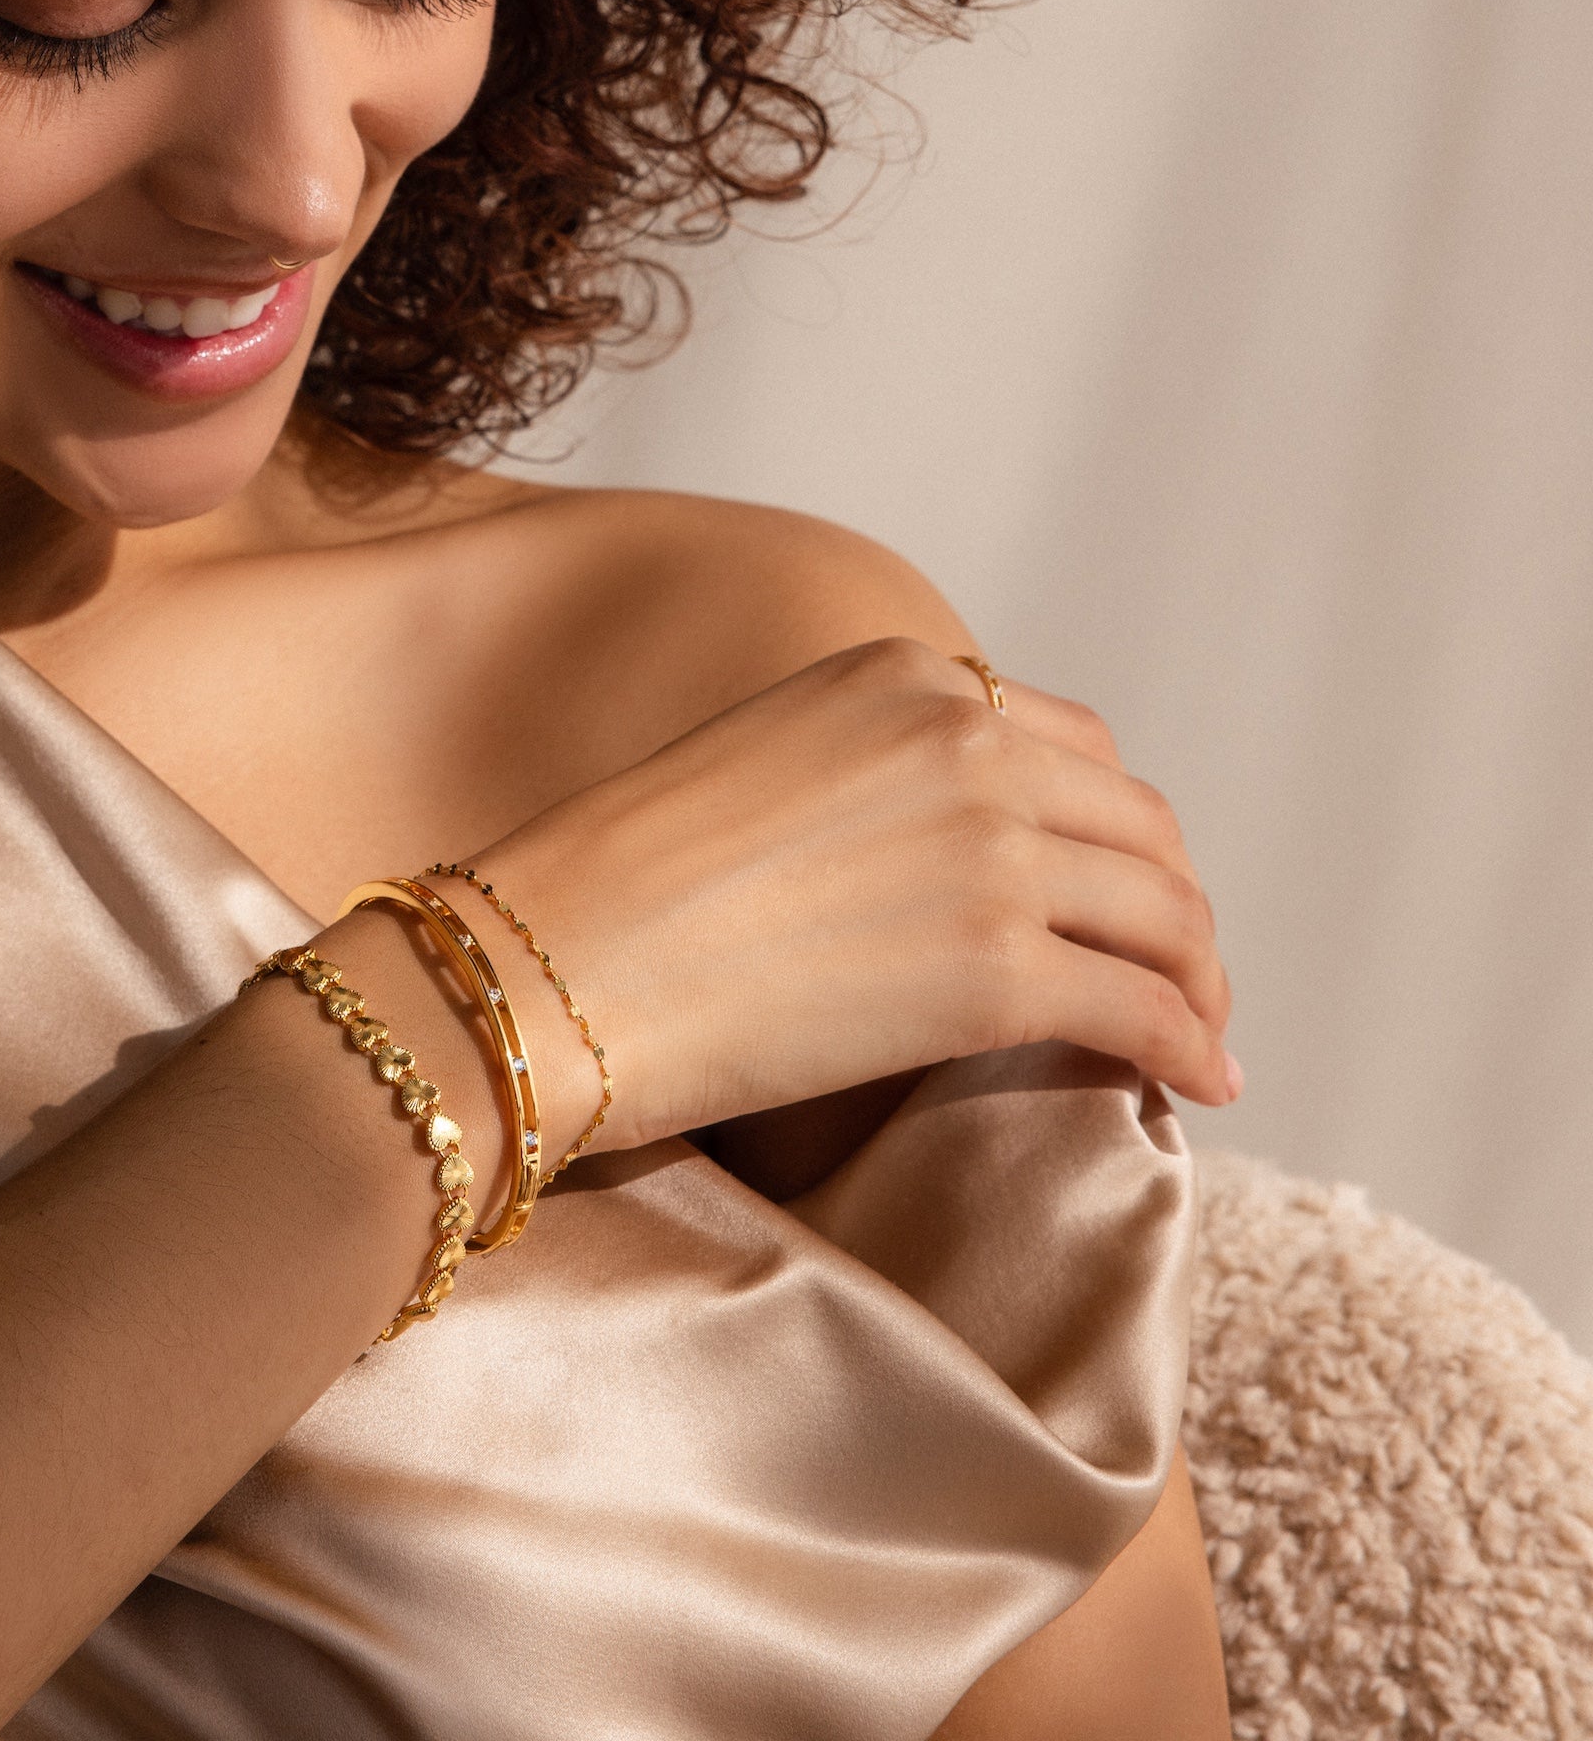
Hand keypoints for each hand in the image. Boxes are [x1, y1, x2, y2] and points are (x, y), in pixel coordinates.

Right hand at [468, 637, 1235, 1155]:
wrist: (556, 959)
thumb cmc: (616, 882)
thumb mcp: (759, 760)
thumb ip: (864, 776)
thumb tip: (930, 863)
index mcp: (905, 675)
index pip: (1071, 747)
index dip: (1111, 827)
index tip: (1115, 886)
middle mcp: (966, 739)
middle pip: (1136, 825)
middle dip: (1171, 904)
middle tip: (1177, 971)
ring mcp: (993, 849)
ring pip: (1164, 914)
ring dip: (1196, 977)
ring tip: (1197, 1030)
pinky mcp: (1000, 969)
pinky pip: (1144, 1009)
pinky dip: (1190, 1046)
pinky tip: (1202, 1082)